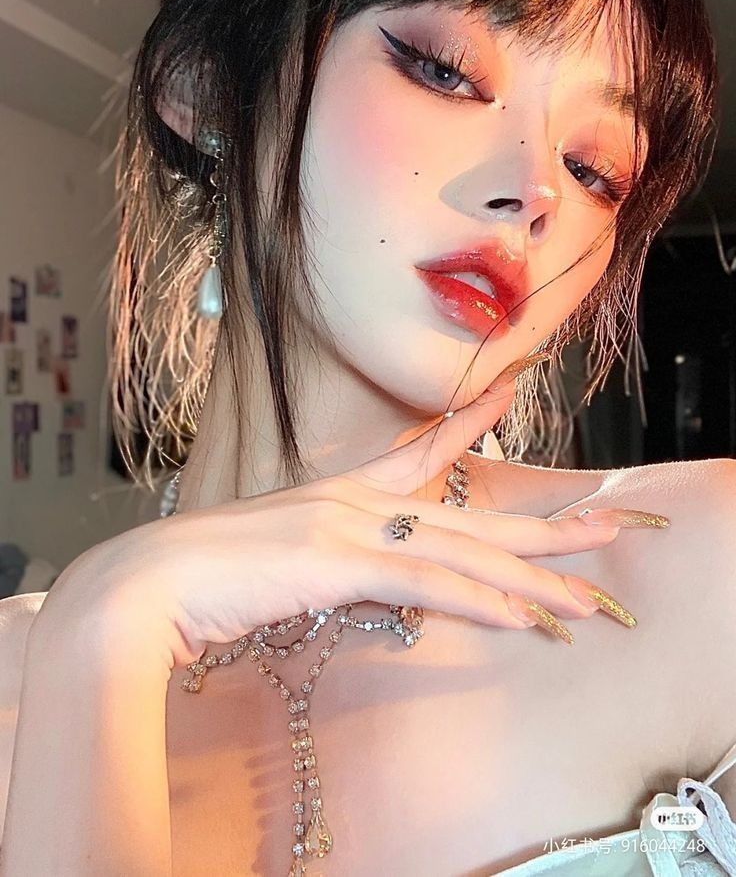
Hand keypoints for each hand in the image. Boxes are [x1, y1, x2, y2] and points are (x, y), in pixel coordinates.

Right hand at [51, 352, 656, 666]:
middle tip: (611, 525)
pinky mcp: (336, 560)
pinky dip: (479, 601)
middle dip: (544, 526)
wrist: (144, 584)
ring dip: (530, 579)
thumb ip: (327, 565)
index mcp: (339, 494)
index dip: (468, 420)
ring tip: (589, 598)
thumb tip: (364, 581)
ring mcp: (348, 525)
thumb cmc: (200, 577)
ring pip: (461, 551)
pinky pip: (425, 581)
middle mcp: (353, 500)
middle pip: (468, 514)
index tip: (508, 388)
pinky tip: (526, 617)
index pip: (420, 450)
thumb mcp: (278, 564)